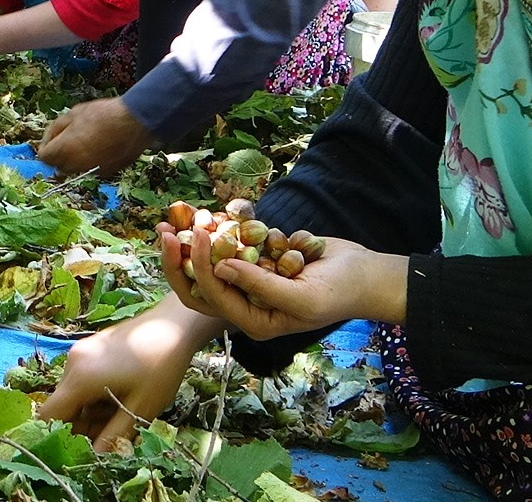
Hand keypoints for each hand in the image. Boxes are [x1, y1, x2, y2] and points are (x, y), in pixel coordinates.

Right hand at [37, 296, 225, 448]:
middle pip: (62, 405)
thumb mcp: (140, 409)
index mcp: (80, 378)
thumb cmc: (160, 368)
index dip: (56, 436)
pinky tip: (120, 392)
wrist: (174, 325)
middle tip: (113, 430)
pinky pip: (81, 378)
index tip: (77, 448)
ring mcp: (80, 351)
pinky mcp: (89, 346)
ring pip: (73, 392)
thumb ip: (113, 436)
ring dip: (90, 409)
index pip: (48, 415)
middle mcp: (72, 363)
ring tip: (122, 409)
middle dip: (82, 424)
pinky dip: (94, 393)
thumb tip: (95, 458)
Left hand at [39, 97, 155, 176]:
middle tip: (72, 137)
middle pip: (58, 165)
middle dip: (61, 153)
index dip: (47, 146)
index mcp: (64, 149)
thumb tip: (47, 140)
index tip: (54, 138)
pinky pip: (91, 169)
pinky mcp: (105, 174)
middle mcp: (75, 165)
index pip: (44, 157)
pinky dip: (91, 161)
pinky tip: (102, 146)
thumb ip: (55, 129)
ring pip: (75, 169)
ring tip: (89, 140)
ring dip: (76, 158)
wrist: (134, 123)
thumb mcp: (73, 113)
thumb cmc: (103, 115)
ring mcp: (91, 171)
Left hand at [158, 222, 407, 339]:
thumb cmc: (340, 291)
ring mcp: (253, 278)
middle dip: (182, 256)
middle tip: (165, 228)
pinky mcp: (261, 257)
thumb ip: (261, 286)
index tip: (199, 235)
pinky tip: (226, 211)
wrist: (366, 273)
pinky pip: (237, 241)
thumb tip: (222, 270)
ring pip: (215, 258)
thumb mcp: (302, 296)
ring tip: (190, 213)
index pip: (213, 297)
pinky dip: (231, 226)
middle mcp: (248, 302)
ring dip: (202, 236)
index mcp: (254, 320)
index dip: (199, 268)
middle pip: (202, 282)